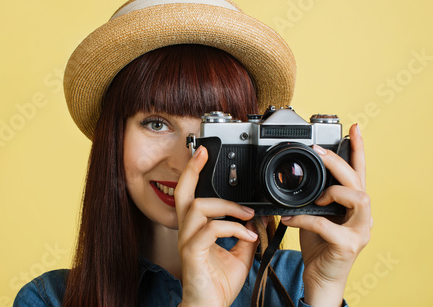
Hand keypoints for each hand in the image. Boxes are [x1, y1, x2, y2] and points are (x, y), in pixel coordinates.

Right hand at [175, 146, 258, 306]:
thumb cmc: (218, 284)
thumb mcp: (240, 254)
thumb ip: (245, 234)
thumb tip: (256, 218)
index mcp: (197, 228)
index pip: (190, 195)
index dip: (193, 173)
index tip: (202, 155)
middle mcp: (188, 231)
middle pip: (183, 193)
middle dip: (191, 171)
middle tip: (203, 155)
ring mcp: (188, 241)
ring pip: (199, 207)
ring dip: (227, 207)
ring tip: (247, 215)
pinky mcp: (193, 253)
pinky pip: (210, 230)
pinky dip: (233, 229)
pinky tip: (247, 236)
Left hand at [281, 124, 371, 306]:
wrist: (321, 278)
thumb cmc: (319, 246)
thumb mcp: (315, 216)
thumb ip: (314, 199)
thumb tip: (297, 182)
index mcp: (353, 205)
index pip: (360, 172)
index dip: (358, 149)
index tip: (355, 128)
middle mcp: (363, 216)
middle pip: (358, 180)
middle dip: (338, 162)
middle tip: (319, 152)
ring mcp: (360, 231)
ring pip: (358, 198)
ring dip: (334, 192)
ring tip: (318, 199)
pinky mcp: (349, 245)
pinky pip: (326, 224)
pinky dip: (305, 219)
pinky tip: (290, 220)